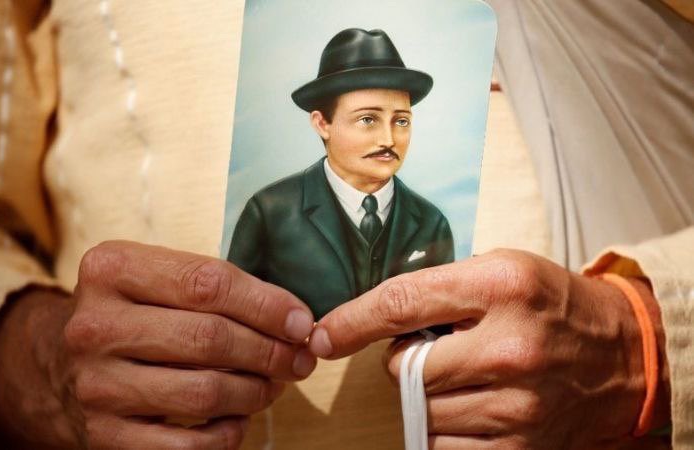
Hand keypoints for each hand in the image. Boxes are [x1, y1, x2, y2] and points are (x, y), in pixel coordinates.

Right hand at [0, 240, 315, 448]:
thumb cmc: (135, 313)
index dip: (268, 305)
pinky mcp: (103, 434)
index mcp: (112, 269)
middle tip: (300, 358)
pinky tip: (239, 417)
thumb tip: (296, 323)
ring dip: (256, 392)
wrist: (60, 362)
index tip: (303, 322)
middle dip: (271, 351)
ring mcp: (96, 384)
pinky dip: (228, 433)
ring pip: (204, 392)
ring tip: (275, 384)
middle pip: (210, 338)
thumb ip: (220, 289)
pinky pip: (187, 445)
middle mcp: (95, 325)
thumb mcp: (160, 279)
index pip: (208, 284)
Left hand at [309, 249, 669, 448]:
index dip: (351, 320)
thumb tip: (369, 323)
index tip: (322, 334)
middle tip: (441, 349)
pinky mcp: (520, 446)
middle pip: (404, 367)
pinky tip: (476, 405)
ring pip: (422, 410)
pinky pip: (444, 445)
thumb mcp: (500, 271)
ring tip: (470, 375)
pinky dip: (446, 427)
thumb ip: (438, 291)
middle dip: (406, 360)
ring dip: (429, 395)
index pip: (401, 303)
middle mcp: (508, 347)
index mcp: (500, 287)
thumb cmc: (551, 304)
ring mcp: (516, 405)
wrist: (622, 356)